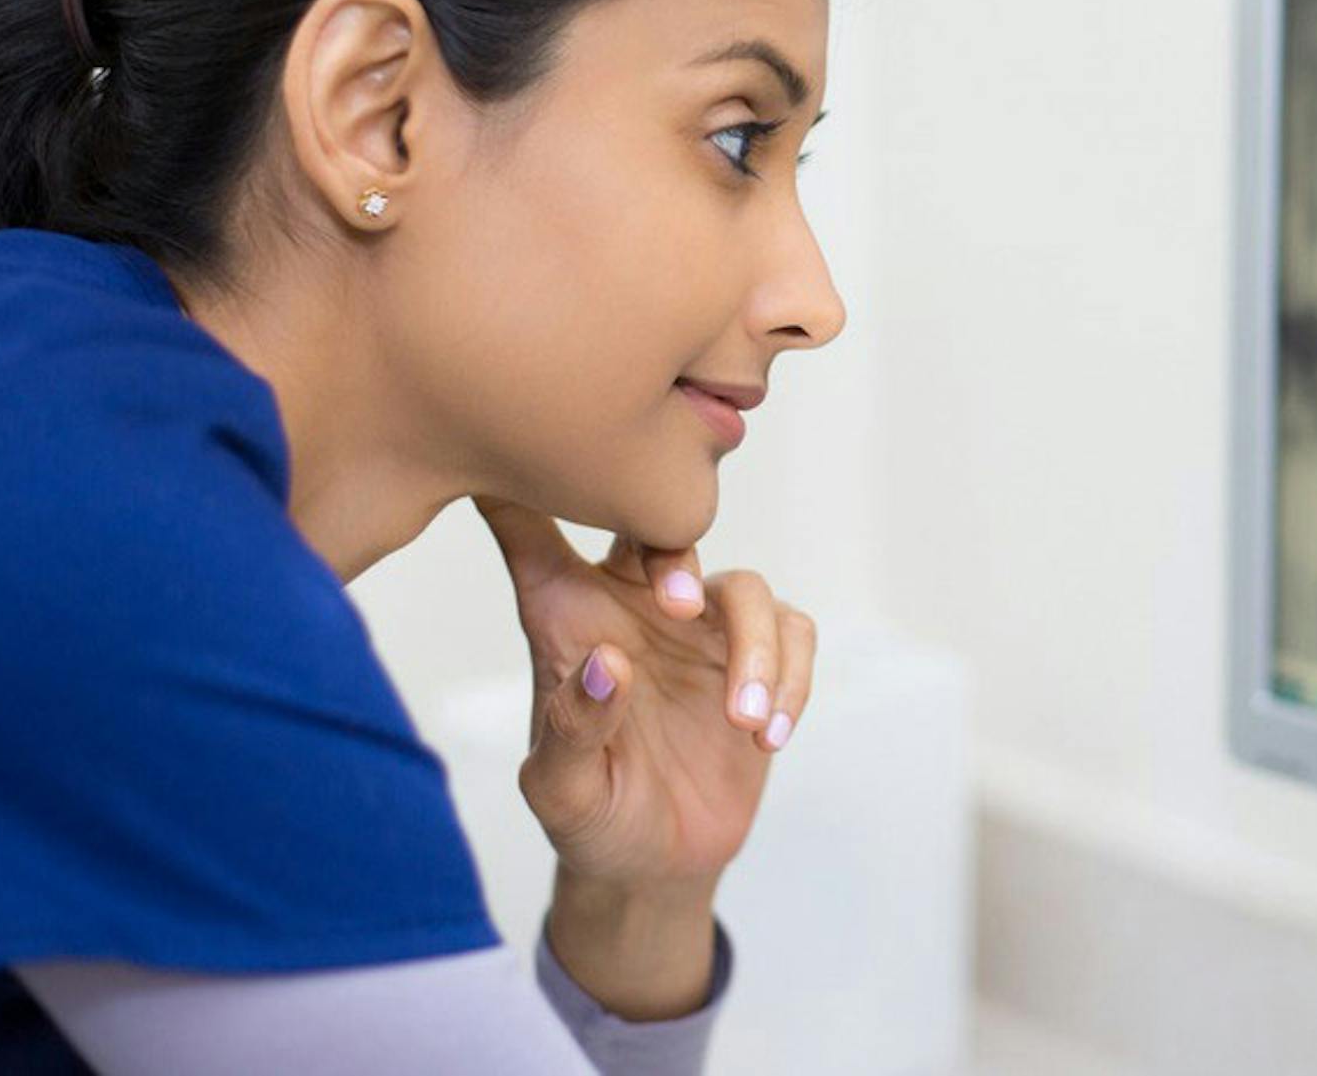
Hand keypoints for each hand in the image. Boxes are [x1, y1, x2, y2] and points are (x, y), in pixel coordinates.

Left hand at [472, 495, 817, 887]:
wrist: (654, 863)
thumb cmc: (589, 814)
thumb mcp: (561, 791)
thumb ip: (575, 730)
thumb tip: (611, 664)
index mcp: (567, 616)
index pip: (533, 535)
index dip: (523, 490)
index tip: (527, 452)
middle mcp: (635, 604)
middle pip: (659, 527)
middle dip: (675, 549)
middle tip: (679, 606)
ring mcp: (702, 627)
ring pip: (743, 588)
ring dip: (755, 649)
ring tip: (745, 721)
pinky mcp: (760, 659)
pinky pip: (793, 634)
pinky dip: (792, 680)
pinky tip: (769, 736)